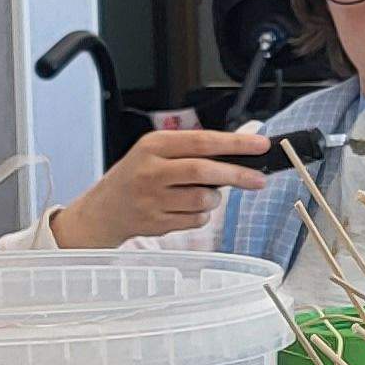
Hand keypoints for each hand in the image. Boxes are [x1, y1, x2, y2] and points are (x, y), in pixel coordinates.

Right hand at [59, 128, 273, 245]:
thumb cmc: (136, 176)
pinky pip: (196, 220)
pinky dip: (200, 215)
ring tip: (203, 195)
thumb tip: (237, 151)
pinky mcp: (157, 223)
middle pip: (204, 171)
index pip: (202, 141)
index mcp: (154, 145)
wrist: (104, 209)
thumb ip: (190, 149)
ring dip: (213, 199)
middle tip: (258, 179)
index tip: (260, 146)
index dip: (235, 144)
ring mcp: (153, 199)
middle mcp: (152, 170)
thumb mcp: (155, 151)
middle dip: (237, 175)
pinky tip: (185, 209)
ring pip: (203, 200)